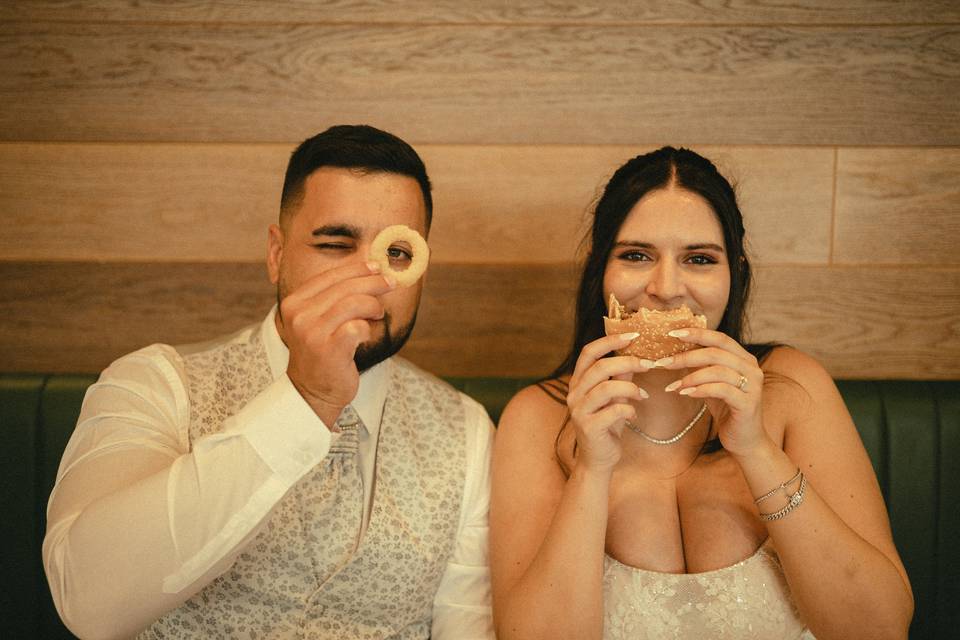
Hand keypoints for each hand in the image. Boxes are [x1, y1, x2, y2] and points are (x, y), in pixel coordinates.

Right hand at [278, 261, 394, 425]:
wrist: (312, 391)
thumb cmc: (323, 352)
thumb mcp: (320, 319)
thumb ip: (336, 297)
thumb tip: (372, 270)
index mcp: (295, 302)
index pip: (330, 275)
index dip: (357, 268)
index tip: (377, 266)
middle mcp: (300, 315)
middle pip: (345, 286)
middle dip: (374, 282)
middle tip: (391, 283)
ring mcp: (312, 332)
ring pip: (354, 303)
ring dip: (373, 305)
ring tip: (378, 313)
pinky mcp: (329, 349)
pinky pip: (358, 327)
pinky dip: (368, 328)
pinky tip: (366, 334)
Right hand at [566, 333, 651, 472]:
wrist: (598, 459)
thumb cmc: (607, 425)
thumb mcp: (615, 398)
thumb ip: (620, 377)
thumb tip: (635, 355)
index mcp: (579, 382)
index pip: (588, 352)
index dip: (610, 341)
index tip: (633, 336)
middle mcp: (574, 393)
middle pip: (599, 367)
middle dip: (627, 362)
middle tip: (648, 364)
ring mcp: (579, 411)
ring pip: (606, 388)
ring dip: (630, 388)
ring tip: (642, 395)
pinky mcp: (589, 427)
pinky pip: (613, 411)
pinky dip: (629, 410)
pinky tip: (634, 415)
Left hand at [654, 328, 768, 456]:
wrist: (745, 440)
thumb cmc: (726, 409)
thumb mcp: (711, 383)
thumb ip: (701, 367)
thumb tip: (675, 351)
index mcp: (743, 358)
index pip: (719, 338)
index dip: (696, 333)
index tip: (672, 333)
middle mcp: (751, 368)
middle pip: (716, 353)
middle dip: (686, 356)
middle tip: (663, 362)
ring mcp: (752, 385)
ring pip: (718, 370)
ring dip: (691, 376)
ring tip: (674, 385)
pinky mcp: (748, 403)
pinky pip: (722, 390)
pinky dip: (701, 390)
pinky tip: (686, 393)